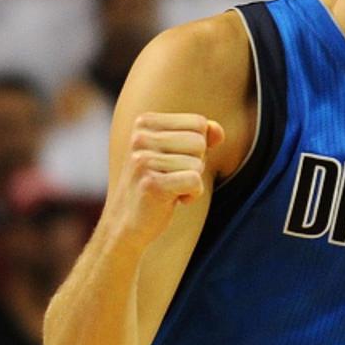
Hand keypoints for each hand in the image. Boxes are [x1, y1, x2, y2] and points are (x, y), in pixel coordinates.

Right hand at [108, 112, 224, 249]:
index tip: (176, 161)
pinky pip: (195, 181)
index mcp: (145, 122)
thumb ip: (200, 136)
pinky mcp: (151, 184)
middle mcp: (141, 137)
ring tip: (170, 188)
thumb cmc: (157, 183)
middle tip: (173, 177)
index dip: (198, 146)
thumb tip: (218, 131)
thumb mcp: (177, 153)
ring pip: (198, 164)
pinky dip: (192, 195)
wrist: (126, 222)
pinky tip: (173, 200)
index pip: (198, 122)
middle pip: (199, 142)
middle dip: (196, 164)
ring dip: (193, 182)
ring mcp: (143, 161)